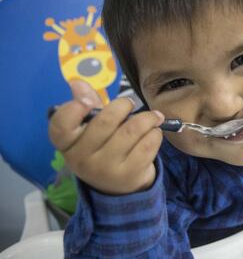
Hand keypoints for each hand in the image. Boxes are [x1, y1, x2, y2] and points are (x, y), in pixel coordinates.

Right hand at [48, 80, 163, 194]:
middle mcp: (82, 159)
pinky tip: (154, 132)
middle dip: (123, 105)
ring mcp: (106, 169)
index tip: (87, 101)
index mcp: (67, 144)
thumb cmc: (102, 147)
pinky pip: (147, 145)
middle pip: (104, 122)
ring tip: (153, 116)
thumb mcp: (89, 129)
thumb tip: (77, 82)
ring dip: (147, 118)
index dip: (72, 110)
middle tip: (130, 103)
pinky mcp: (129, 175)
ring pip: (131, 131)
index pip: (60, 126)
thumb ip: (85, 104)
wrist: (116, 186)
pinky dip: (155, 134)